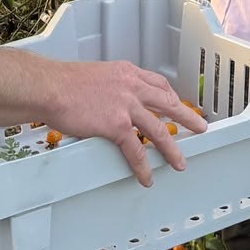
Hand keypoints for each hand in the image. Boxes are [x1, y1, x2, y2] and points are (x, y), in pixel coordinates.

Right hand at [37, 57, 207, 186]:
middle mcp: (131, 87)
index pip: (157, 83)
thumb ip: (108, 86)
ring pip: (158, 130)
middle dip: (186, 118)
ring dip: (172, 149)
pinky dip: (143, 166)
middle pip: (168, 104)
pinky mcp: (116, 125)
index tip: (176, 103)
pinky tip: (147, 177)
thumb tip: (106, 98)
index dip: (170, 96)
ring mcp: (126, 106)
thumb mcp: (94, 75)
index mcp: (126, 73)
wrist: (50, 87)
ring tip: (180, 163)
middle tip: (200, 127)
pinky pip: (135, 149)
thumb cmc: (62, 81)